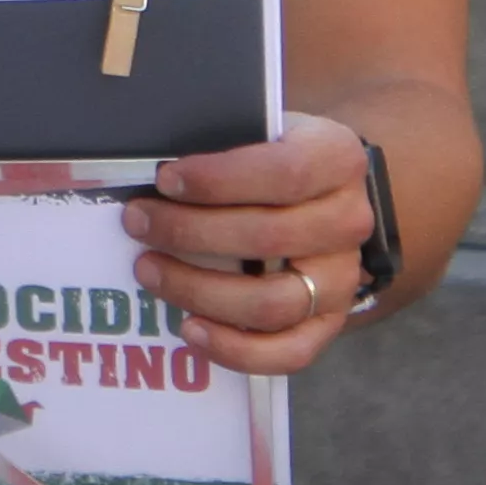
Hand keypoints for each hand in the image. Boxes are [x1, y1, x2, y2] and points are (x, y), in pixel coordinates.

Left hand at [120, 111, 379, 379]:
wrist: (318, 197)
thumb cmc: (270, 160)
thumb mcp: (256, 131)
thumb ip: (219, 145)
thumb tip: (150, 171)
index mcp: (336, 159)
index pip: (284, 173)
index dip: (219, 181)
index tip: (165, 180)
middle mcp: (348, 221)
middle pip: (268, 237)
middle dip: (190, 232)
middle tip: (137, 221)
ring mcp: (341, 279)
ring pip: (273, 302)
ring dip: (199, 290)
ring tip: (149, 270)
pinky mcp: (328, 324)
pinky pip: (288, 353)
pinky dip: (234, 349)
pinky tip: (188, 329)